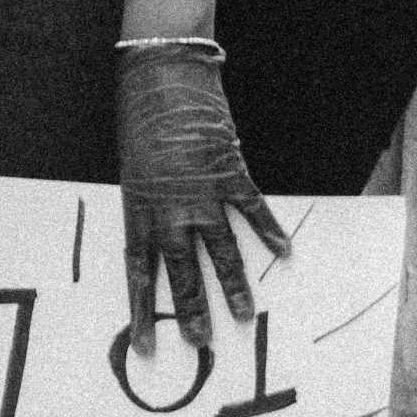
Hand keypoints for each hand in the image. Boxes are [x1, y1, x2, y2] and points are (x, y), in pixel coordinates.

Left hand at [116, 45, 287, 356]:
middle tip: (201, 341)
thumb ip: (149, 199)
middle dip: (193, 310)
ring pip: (221, 251)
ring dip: (233, 285)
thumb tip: (162, 227)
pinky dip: (269, 231)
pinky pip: (252, 209)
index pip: (140, 272)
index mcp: (140, 207)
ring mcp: (203, 193)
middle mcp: (171, 209)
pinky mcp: (230, 171)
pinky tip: (283, 252)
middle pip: (183, 272)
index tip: (147, 345)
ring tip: (245, 314)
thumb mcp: (133, 162)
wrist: (163, 70)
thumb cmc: (140, 111)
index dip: (143, 312)